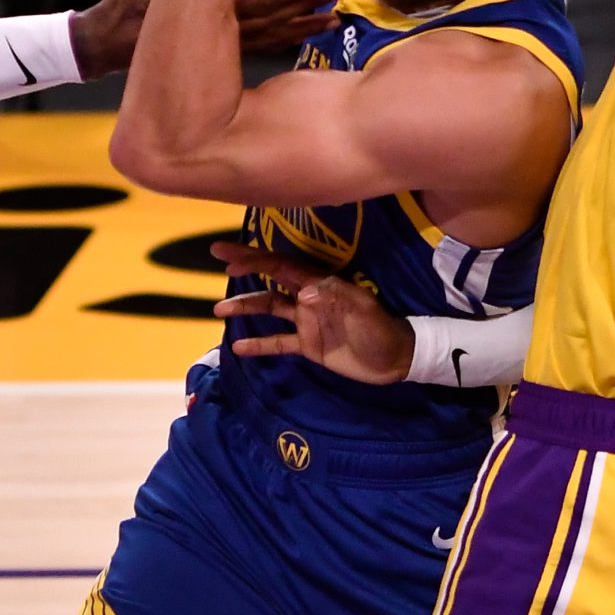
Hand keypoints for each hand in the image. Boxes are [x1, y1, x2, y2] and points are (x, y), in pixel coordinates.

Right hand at [70, 0, 343, 76]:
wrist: (105, 43)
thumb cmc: (125, 2)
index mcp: (207, 11)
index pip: (259, 1)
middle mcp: (221, 34)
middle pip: (275, 20)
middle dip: (308, 7)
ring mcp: (222, 47)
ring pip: (273, 36)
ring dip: (304, 26)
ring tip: (335, 18)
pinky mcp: (221, 52)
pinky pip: (262, 44)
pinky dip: (286, 37)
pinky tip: (306, 30)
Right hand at [213, 242, 414, 384]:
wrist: (396, 359)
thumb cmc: (382, 330)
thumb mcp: (363, 310)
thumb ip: (335, 298)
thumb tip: (302, 292)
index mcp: (319, 284)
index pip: (281, 265)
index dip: (255, 258)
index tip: (229, 255)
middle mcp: (308, 298)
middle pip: (270, 278)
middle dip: (245, 266)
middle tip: (219, 258)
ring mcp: (306, 321)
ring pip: (269, 308)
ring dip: (246, 307)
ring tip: (218, 309)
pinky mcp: (308, 344)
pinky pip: (278, 342)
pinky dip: (259, 344)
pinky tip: (238, 347)